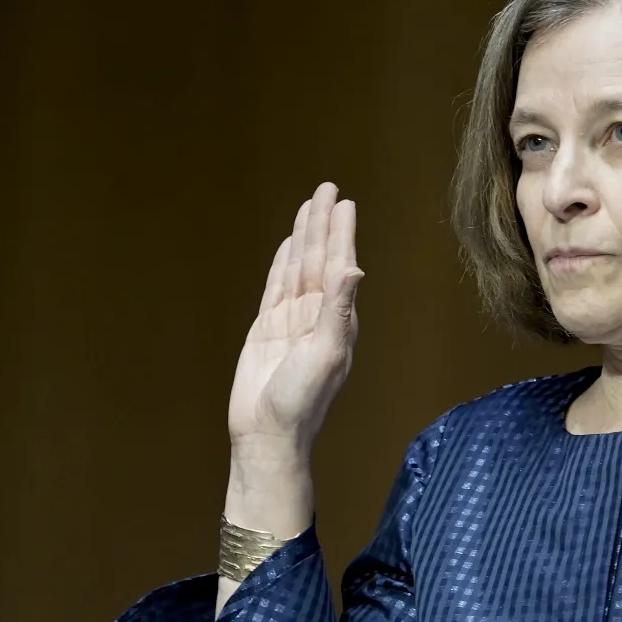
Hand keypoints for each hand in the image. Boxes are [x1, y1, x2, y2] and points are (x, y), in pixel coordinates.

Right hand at [226, 182, 362, 458]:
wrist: (268, 432)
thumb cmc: (302, 399)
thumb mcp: (325, 353)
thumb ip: (338, 309)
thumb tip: (353, 268)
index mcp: (337, 319)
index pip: (338, 265)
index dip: (340, 233)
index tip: (343, 202)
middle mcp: (317, 315)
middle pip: (318, 258)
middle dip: (322, 224)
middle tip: (327, 188)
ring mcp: (292, 320)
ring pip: (297, 267)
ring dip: (303, 238)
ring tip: (308, 207)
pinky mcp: (268, 328)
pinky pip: (276, 287)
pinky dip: (282, 264)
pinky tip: (286, 247)